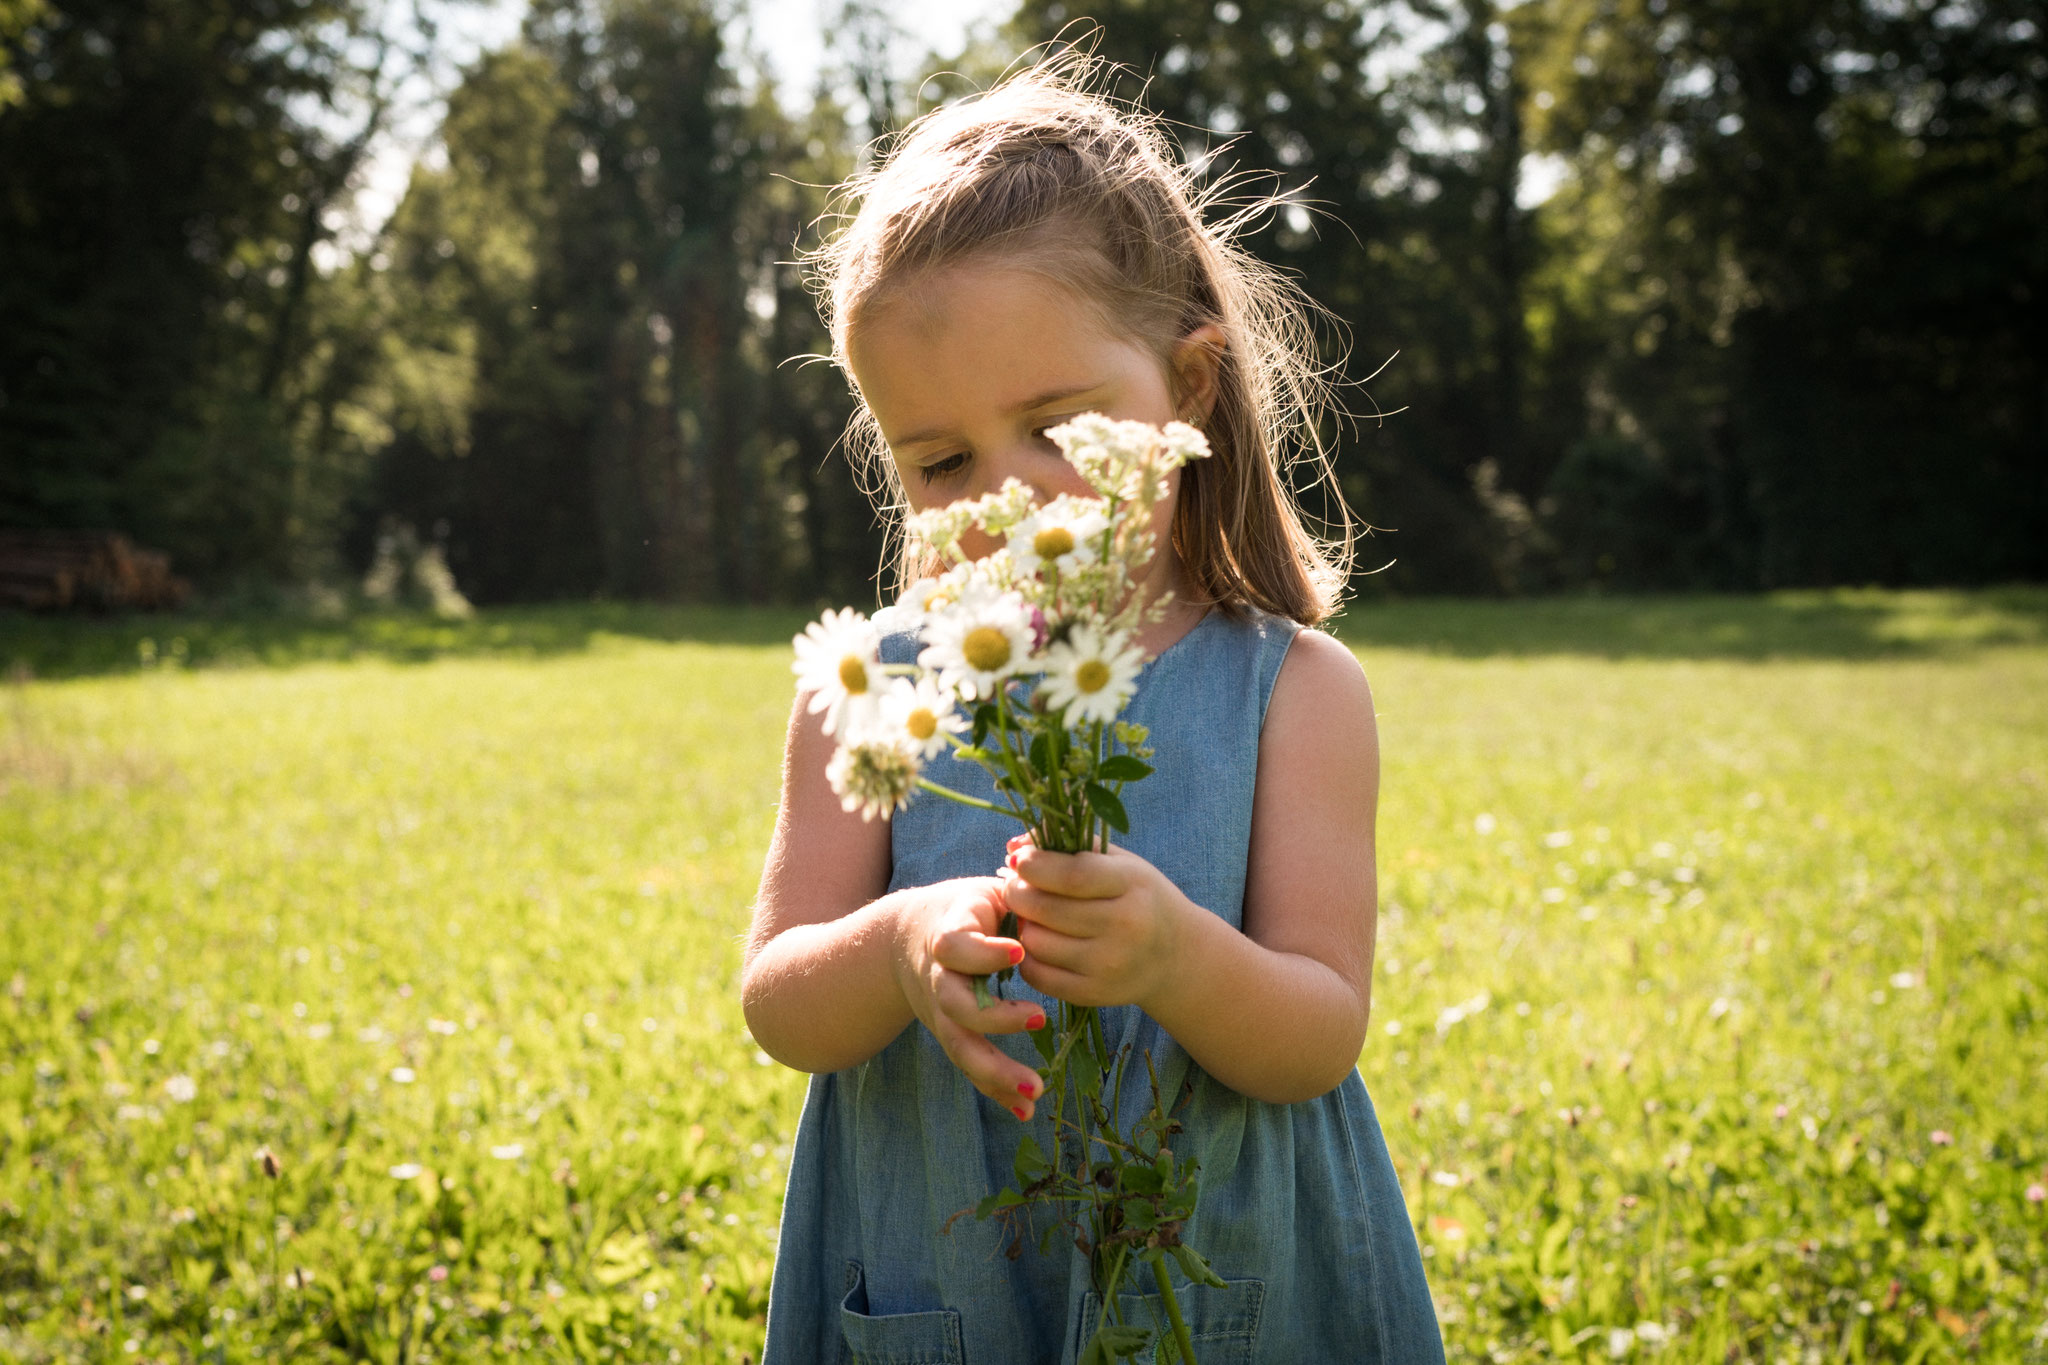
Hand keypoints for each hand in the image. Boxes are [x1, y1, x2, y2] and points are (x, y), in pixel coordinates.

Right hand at [892, 877, 1047, 1119]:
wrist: (908, 938)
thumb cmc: (965, 907)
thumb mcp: (983, 889)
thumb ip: (1014, 881)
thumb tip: (1042, 855)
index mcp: (947, 935)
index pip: (956, 945)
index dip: (983, 950)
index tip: (1021, 950)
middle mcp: (939, 978)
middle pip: (955, 1004)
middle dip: (995, 1016)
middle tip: (1041, 1017)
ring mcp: (942, 1011)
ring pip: (961, 1045)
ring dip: (997, 1070)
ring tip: (1036, 1088)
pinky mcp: (951, 1034)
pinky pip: (971, 1064)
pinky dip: (997, 1090)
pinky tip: (1026, 1108)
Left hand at [1000, 834, 1189, 1009]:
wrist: (1176, 956)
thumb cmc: (1140, 898)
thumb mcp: (1122, 863)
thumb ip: (1073, 846)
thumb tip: (1014, 846)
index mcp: (1132, 885)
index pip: (1074, 875)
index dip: (1035, 865)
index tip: (1018, 860)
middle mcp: (1125, 926)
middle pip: (1047, 909)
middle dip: (1018, 892)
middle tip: (1014, 886)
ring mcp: (1109, 964)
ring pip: (1037, 943)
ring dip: (1023, 924)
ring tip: (1032, 914)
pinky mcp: (1095, 993)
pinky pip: (1039, 975)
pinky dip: (1028, 956)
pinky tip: (1039, 942)